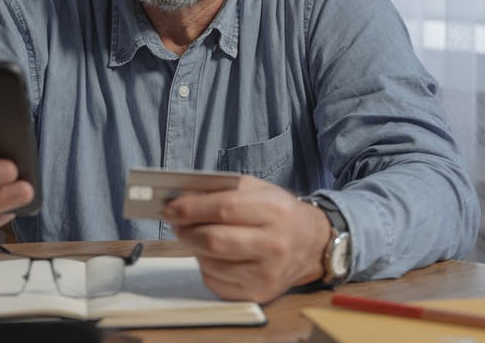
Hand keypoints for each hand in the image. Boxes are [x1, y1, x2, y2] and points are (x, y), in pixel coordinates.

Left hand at [165, 176, 330, 302]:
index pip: (224, 208)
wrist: (312, 244)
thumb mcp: (259, 191)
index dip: (191, 208)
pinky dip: (207, 267)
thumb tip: (182, 197)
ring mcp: (267, 273)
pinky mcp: (259, 293)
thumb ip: (223, 190)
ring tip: (199, 237)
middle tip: (177, 224)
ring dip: (195, 249)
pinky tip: (216, 257)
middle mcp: (274, 244)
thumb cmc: (280, 213)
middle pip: (213, 241)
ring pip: (210, 263)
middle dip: (186, 231)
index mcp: (275, 211)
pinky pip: (215, 282)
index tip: (171, 207)